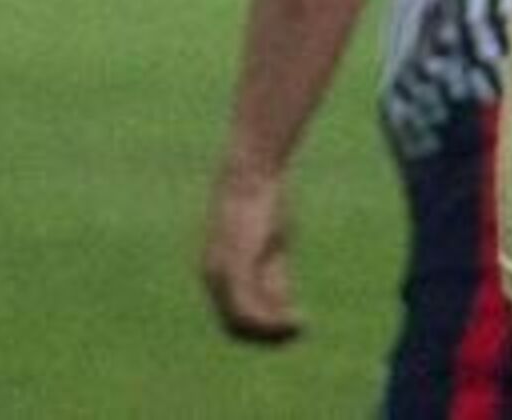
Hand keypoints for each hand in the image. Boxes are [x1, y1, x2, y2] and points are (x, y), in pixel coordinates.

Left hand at [201, 162, 302, 344]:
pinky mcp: (233, 265)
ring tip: (299, 326)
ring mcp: (220, 273)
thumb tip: (282, 311)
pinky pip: (247, 308)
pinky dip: (270, 321)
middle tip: (297, 331)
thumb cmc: (264, 206)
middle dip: (268, 337)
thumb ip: (271, 280)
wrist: (253, 174)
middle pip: (235, 328)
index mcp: (216, 274)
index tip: (289, 328)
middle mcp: (212, 278)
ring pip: (242, 323)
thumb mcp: (269, 249)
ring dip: (272, 332)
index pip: (232, 320)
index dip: (261, 331)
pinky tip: (293, 318)